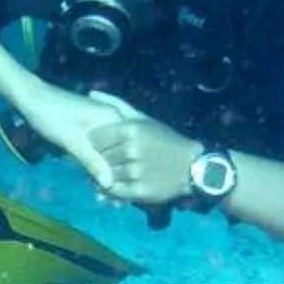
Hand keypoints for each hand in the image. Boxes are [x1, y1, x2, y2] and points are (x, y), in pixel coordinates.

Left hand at [0, 79, 130, 184]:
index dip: (123, 172)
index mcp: (113, 117)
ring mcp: (102, 122)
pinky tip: (93, 179)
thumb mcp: (72, 142)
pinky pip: (100, 147)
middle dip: (115, 175)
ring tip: (104, 196)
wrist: (31, 98)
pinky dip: (96, 161)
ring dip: (105, 170)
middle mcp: (112, 117)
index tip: (119, 195)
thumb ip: (92, 162)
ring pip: (110, 151)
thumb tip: (109, 184)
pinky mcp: (91, 126)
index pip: (128, 148)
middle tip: (112, 202)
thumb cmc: (52, 117)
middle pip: (120, 151)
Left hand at [84, 96, 201, 206]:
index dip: (93, 144)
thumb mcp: (143, 119)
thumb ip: (116, 105)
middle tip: (99, 163)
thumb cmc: (164, 139)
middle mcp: (131, 150)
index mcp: (130, 129)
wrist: (191, 166)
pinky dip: (109, 190)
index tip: (98, 147)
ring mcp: (135, 171)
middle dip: (96, 161)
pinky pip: (113, 191)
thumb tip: (91, 92)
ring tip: (105, 175)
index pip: (95, 138)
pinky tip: (113, 185)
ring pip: (104, 175)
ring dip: (101, 176)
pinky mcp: (139, 190)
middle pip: (98, 158)